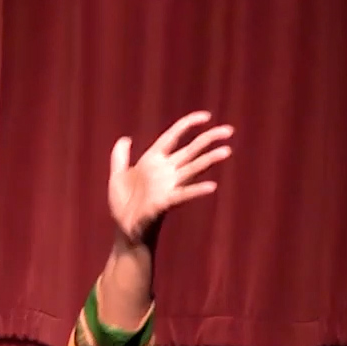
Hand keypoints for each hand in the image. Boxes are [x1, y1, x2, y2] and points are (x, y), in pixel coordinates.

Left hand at [109, 110, 232, 245]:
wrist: (123, 228)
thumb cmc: (122, 204)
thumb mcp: (117, 176)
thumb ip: (120, 157)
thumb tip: (126, 138)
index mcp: (153, 160)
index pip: (173, 136)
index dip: (188, 124)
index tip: (206, 116)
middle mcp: (165, 170)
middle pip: (191, 150)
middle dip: (209, 139)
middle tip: (229, 131)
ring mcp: (168, 185)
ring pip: (193, 168)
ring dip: (209, 160)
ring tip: (226, 152)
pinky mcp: (166, 202)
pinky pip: (184, 194)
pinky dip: (197, 190)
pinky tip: (212, 186)